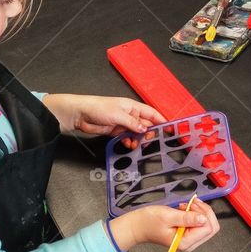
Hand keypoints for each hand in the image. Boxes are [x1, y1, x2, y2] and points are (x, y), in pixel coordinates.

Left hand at [44, 93, 164, 135]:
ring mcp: (123, 123)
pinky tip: (129, 145)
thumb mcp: (118, 115)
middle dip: (149, 133)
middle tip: (150, 141)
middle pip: (146, 124)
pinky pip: (127, 137)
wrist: (80, 114)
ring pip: (137, 133)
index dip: (162, 120)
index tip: (170, 129)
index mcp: (133, 106)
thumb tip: (145, 129)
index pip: (152, 113)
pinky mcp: (116, 131)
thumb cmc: (99, 108)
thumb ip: (132, 123)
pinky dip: (129, 142)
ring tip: (137, 145)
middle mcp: (130, 114)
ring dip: (139, 139)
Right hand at [113, 200, 219, 251]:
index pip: (208, 228)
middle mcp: (190, 243)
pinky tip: (184, 209)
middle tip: (191, 203)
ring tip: (184, 206)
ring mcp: (189, 239)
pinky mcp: (187, 234)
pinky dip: (194, 213)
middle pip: (211, 227)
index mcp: (185, 242)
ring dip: (198, 211)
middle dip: (204, 212)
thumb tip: (203, 219)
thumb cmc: (149, 221)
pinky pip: (199, 223)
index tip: (192, 204)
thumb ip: (186, 218)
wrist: (137, 226)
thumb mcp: (168, 216)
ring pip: (206, 224)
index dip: (204, 213)